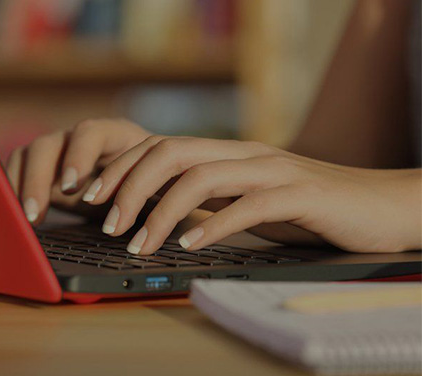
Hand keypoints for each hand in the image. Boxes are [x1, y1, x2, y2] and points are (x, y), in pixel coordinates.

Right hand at [6, 119, 150, 223]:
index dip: (78, 156)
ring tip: (26, 219)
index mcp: (116, 135)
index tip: (71, 187)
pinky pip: (19, 173)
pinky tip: (15, 216)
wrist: (145, 191)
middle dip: (40, 177)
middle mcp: (82, 140)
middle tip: (37, 210)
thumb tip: (135, 215)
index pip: (92, 133)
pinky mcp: (45, 171)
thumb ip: (148, 197)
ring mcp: (60, 153)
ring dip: (22, 187)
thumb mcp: (158, 190)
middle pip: (51, 144)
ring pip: (29, 157)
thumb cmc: (159, 188)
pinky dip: (14, 193)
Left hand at [82, 136, 421, 254]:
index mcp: (228, 153)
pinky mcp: (301, 194)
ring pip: (201, 178)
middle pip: (171, 154)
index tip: (91, 198)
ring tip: (138, 244)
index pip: (161, 147)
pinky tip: (190, 245)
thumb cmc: (305, 208)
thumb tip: (162, 211)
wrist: (376, 205)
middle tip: (106, 224)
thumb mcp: (246, 199)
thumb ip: (210, 199)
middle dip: (129, 187)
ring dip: (161, 212)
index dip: (121, 170)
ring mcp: (273, 170)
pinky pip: (248, 205)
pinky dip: (213, 225)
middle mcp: (245, 153)